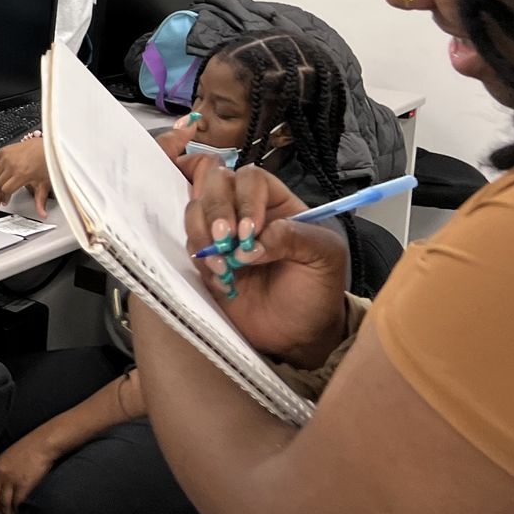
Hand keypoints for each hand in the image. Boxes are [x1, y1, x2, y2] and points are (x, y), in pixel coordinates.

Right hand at [0, 134, 50, 216]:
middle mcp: (12, 165)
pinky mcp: (4, 150)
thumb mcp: (44, 184)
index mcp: (21, 174)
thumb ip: (41, 201)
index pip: (5, 190)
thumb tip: (42, 214)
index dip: (2, 198)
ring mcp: (7, 157)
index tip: (3, 202)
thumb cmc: (47, 162)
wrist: (47, 146)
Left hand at [0, 436, 59, 513]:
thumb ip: (3, 466)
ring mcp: (11, 480)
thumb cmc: (29, 447)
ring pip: (3, 502)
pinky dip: (15, 509)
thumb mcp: (9, 454)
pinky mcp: (23, 486)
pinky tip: (17, 512)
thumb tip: (3, 479)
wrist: (42, 444)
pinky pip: (16, 502)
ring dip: (4, 511)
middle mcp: (1, 474)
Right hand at [177, 156, 350, 368]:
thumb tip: (250, 242)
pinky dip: (199, 257)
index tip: (251, 232)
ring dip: (203, 234)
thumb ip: (295, 237)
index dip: (245, 198)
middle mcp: (244, 209)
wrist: (297, 335)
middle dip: (216, 209)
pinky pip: (188, 241)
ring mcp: (221, 232)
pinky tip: (221, 279)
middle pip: (215, 181)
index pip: (251, 178)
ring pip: (194, 207)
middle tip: (225, 241)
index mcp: (277, 203)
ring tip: (225, 267)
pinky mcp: (204, 256)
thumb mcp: (325, 258)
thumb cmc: (316, 290)